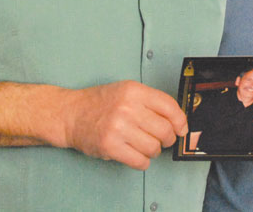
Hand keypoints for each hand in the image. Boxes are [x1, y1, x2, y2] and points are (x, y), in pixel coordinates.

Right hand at [55, 80, 187, 170]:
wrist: (70, 114)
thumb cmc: (99, 103)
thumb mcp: (126, 91)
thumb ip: (150, 102)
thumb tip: (177, 121)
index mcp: (134, 90)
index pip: (169, 106)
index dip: (180, 121)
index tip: (181, 129)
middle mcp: (127, 108)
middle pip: (164, 130)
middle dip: (167, 139)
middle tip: (162, 140)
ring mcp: (118, 128)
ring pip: (154, 148)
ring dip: (153, 151)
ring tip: (144, 146)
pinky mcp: (110, 146)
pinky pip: (140, 161)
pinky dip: (142, 162)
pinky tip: (136, 155)